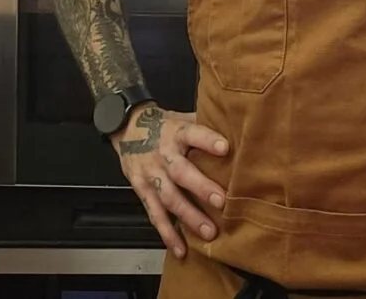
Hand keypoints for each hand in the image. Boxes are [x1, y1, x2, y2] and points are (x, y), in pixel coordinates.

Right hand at [112, 103, 228, 258]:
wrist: (128, 128)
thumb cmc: (164, 125)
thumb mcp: (182, 118)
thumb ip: (204, 126)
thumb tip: (237, 128)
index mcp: (176, 133)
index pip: (193, 133)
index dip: (208, 140)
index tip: (225, 148)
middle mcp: (163, 155)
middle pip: (181, 172)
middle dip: (201, 187)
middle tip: (221, 201)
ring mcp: (151, 175)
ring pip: (169, 198)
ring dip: (189, 216)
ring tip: (208, 231)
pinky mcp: (142, 191)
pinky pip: (155, 214)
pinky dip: (167, 233)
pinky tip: (180, 248)